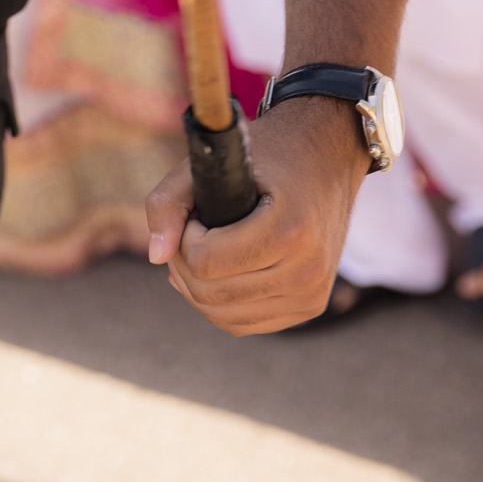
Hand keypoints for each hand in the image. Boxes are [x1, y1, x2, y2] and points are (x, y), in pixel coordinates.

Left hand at [144, 96, 368, 334]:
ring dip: (197, 286)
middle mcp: (307, 270)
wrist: (327, 161)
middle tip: (192, 232)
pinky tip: (218, 273)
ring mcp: (311, 294)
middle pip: (209, 293)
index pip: (204, 261)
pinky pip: (241, 324)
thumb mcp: (215, 162)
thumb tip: (155, 255)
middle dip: (184, 263)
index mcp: (292, 231)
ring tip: (204, 251)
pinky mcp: (309, 308)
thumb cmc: (268, 157)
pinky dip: (218, 303)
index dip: (185, 237)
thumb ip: (169, 202)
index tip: (197, 215)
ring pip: (221, 316)